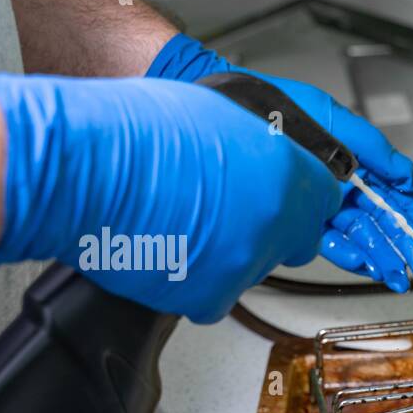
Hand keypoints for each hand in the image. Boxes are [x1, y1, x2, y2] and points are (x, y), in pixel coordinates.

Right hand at [0, 73, 342, 322]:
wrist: (86, 168)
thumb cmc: (136, 133)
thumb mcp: (223, 114)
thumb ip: (265, 147)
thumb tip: (274, 163)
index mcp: (287, 173)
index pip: (326, 200)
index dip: (301, 198)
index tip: (284, 199)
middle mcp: (276, 222)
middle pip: (297, 240)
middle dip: (270, 228)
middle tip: (227, 211)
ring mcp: (247, 263)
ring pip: (254, 268)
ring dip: (229, 253)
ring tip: (183, 223)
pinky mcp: (214, 297)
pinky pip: (217, 296)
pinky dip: (196, 279)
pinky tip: (169, 248)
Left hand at [146, 33, 412, 292]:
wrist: (227, 116)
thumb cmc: (275, 107)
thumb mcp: (334, 118)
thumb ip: (374, 148)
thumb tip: (407, 174)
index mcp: (358, 158)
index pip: (400, 191)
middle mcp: (343, 183)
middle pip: (385, 219)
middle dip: (407, 244)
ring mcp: (323, 202)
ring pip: (362, 234)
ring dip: (382, 256)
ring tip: (399, 275)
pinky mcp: (300, 218)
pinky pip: (330, 240)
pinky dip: (347, 252)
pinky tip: (364, 262)